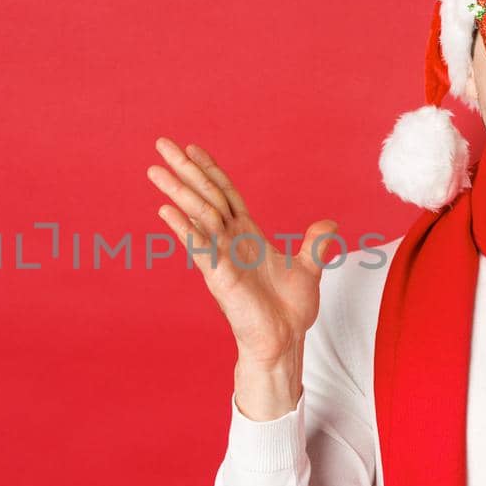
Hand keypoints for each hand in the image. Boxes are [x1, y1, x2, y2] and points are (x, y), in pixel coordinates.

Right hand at [146, 137, 338, 420]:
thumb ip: (315, 244)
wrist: (284, 341)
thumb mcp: (309, 269)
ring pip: (199, 215)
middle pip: (205, 195)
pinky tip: (167, 211)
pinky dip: (185, 229)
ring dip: (178, 191)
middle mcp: (230, 241)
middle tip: (162, 143)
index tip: (193, 147)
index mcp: (248, 234)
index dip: (210, 169)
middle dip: (184, 170)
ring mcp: (222, 257)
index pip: (225, 193)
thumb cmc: (290, 310)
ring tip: (156, 170)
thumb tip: (329, 224)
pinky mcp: (220, 277)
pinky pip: (200, 248)